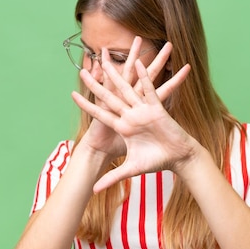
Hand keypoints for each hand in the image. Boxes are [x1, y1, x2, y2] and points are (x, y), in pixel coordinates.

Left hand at [72, 51, 193, 192]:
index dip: (87, 105)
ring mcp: (143, 111)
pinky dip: (144, 79)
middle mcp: (130, 115)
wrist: (177, 158)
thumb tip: (95, 190)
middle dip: (96, 83)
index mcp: (123, 127)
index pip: (100, 114)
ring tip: (105, 59)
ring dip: (117, 73)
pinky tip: (138, 65)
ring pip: (127, 88)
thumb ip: (112, 177)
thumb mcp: (131, 169)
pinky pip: (149, 91)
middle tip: (82, 70)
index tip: (72, 95)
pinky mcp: (157, 109)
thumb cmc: (156, 161)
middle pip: (109, 96)